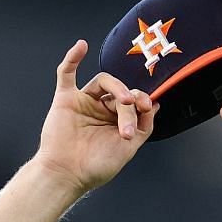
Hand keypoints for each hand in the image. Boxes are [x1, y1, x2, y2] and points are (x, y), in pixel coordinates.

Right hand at [33, 40, 157, 194]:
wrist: (69, 174)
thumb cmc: (96, 166)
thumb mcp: (129, 147)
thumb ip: (143, 126)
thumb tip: (155, 105)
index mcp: (117, 120)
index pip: (134, 101)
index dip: (143, 100)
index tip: (149, 107)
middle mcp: (102, 109)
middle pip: (121, 93)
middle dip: (130, 106)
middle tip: (129, 124)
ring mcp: (84, 102)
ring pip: (104, 81)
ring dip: (118, 88)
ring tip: (125, 102)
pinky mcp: (66, 99)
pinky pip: (67, 73)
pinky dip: (73, 58)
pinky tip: (81, 46)